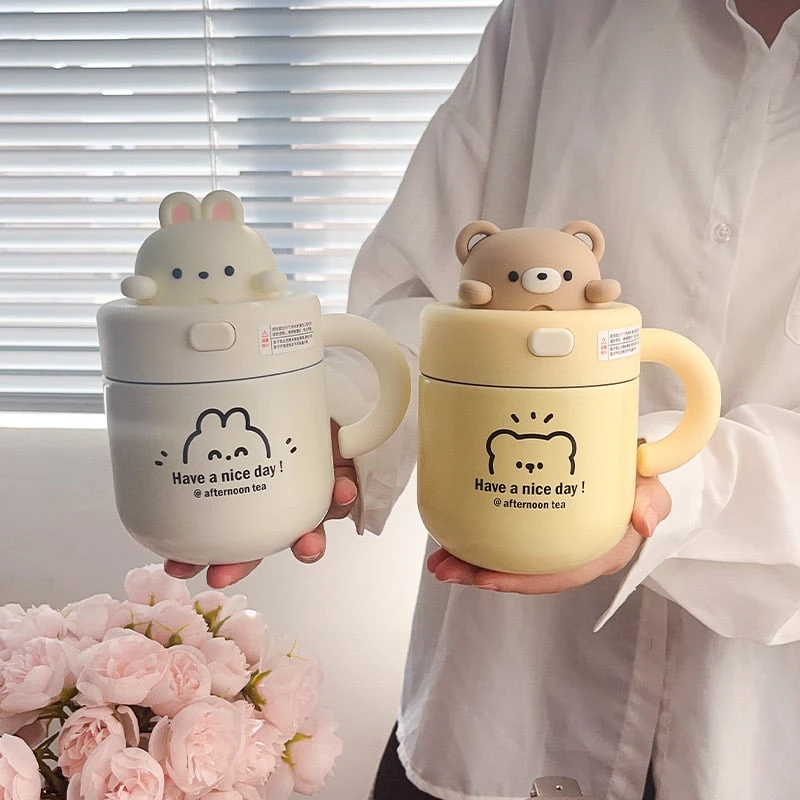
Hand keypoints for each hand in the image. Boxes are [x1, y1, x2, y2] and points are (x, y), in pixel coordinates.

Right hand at [164, 420, 357, 587]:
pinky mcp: (340, 483)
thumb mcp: (243, 418)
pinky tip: (343, 489)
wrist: (319, 398)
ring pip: (308, 532)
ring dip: (307, 544)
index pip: (225, 535)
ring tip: (306, 546)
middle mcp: (278, 503)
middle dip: (242, 564)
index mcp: (251, 495)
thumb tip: (168, 423)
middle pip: (259, 544)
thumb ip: (214, 426)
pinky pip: (343, 497)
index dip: (202, 556)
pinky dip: (343, 495)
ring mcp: (310, 497)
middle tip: (222, 574)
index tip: (179, 568)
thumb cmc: (275, 409)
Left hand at [427, 473, 671, 593]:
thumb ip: (652, 499)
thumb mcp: (652, 486)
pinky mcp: (534, 527)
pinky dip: (476, 539)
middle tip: (442, 568)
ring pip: (508, 558)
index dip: (521, 581)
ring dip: (470, 562)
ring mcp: (549, 542)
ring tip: (437, 559)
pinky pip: (504, 538)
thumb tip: (642, 523)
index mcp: (598, 552)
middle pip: (524, 573)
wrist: (628, 465)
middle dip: (481, 576)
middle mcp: (569, 553)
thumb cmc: (638, 480)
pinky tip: (451, 536)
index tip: (485, 579)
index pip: (559, 575)